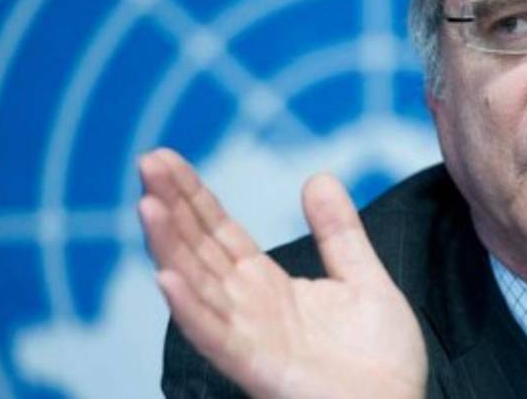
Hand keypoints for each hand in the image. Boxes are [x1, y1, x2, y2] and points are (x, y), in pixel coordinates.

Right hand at [137, 148, 426, 398]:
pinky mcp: (258, 368)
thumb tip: (318, 177)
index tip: (164, 158)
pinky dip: (190, 307)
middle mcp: (248, 308)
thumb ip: (339, 231)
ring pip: (197, 285)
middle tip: (146, 161)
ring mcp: (249, 337)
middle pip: (199, 249)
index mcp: (268, 285)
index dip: (192, 196)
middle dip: (172, 207)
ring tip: (147, 206)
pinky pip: (216, 336)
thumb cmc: (380, 358)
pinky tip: (166, 277)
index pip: (219, 232)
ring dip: (169, 247)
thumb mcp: (362, 277)